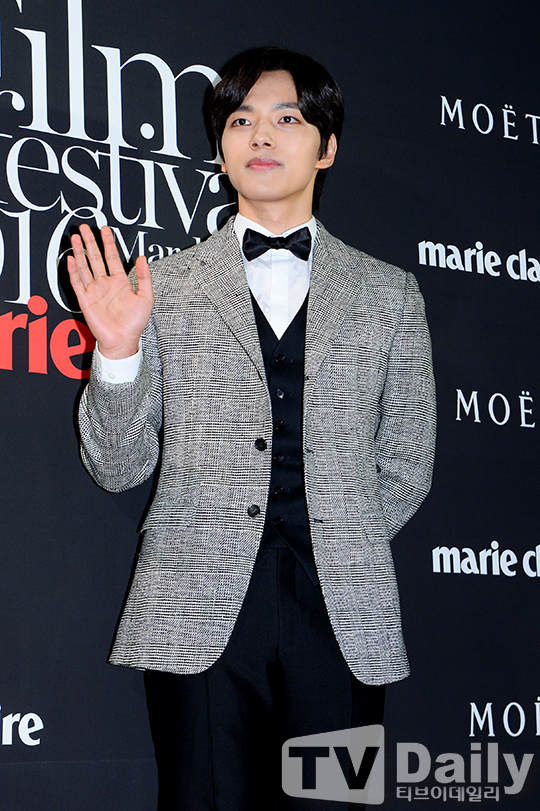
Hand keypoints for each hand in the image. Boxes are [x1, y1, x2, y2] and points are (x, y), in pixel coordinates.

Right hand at [67, 224, 153, 358]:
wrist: (123, 341)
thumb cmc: (135, 323)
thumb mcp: (147, 298)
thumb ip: (144, 277)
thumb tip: (142, 258)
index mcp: (120, 282)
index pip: (112, 257)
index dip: (109, 243)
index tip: (105, 230)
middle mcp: (106, 284)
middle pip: (95, 258)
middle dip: (90, 242)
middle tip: (85, 227)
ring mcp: (94, 291)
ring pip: (85, 266)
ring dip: (80, 252)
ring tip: (76, 237)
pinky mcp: (85, 300)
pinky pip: (77, 282)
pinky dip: (74, 270)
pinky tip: (72, 258)